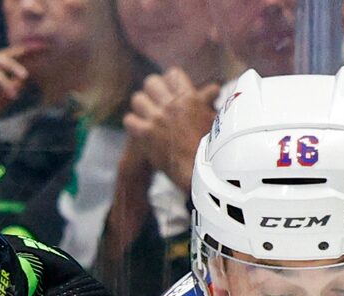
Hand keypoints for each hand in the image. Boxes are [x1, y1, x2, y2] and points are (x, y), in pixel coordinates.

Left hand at [123, 70, 219, 194]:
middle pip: (151, 82)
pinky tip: (139, 131)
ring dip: (141, 108)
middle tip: (156, 104)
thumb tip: (214, 89)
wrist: (201, 172)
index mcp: (189, 97)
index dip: (169, 82)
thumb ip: (207, 101)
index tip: (170, 92)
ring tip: (146, 117)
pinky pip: (129, 120)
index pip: (172, 74)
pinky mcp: (146, 134)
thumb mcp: (213, 119)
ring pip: (137, 99)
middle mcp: (171, 104)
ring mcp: (157, 118)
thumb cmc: (211, 148)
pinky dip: (133, 125)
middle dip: (153, 92)